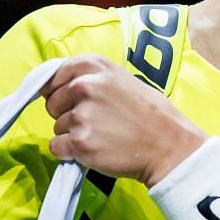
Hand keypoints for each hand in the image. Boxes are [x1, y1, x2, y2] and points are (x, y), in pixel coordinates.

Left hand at [41, 54, 206, 186]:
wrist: (168, 146)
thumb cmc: (150, 115)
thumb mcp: (122, 80)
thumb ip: (92, 79)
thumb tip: (61, 88)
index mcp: (93, 66)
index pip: (54, 77)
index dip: (59, 92)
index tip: (71, 102)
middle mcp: (84, 86)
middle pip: (52, 103)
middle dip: (66, 114)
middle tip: (96, 122)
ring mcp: (81, 115)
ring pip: (57, 127)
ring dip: (73, 135)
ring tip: (103, 136)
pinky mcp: (79, 142)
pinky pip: (56, 147)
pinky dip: (70, 153)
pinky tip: (94, 150)